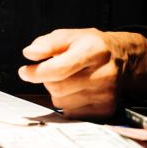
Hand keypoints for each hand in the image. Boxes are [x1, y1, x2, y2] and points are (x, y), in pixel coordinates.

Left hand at [18, 28, 146, 118]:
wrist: (122, 59)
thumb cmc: (91, 46)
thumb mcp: (70, 35)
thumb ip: (47, 43)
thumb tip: (29, 54)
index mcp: (92, 51)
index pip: (59, 68)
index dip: (36, 72)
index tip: (24, 71)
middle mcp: (102, 75)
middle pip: (58, 87)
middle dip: (46, 79)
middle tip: (49, 71)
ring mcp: (106, 95)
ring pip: (62, 102)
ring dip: (56, 92)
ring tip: (68, 79)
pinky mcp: (106, 110)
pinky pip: (72, 113)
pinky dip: (67, 102)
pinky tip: (76, 90)